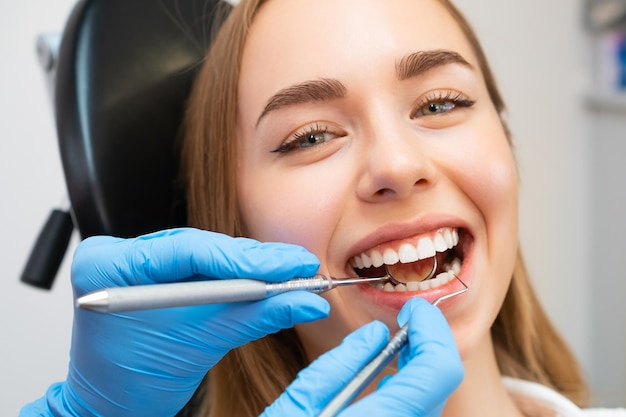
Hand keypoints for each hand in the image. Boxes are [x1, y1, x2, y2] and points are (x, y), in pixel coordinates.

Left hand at [20, 228, 329, 416]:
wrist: (114, 400)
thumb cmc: (134, 381)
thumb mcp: (199, 345)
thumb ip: (254, 316)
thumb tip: (306, 301)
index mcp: (108, 265)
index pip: (188, 249)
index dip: (246, 259)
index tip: (289, 265)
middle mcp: (121, 252)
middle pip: (203, 246)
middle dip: (257, 261)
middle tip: (302, 266)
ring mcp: (138, 257)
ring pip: (209, 253)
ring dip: (254, 266)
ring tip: (295, 271)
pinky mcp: (157, 267)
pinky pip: (205, 266)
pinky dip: (239, 276)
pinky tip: (272, 276)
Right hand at [262, 298, 462, 416]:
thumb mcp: (295, 410)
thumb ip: (337, 367)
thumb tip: (373, 335)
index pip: (438, 370)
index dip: (432, 330)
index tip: (413, 310)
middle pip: (441, 383)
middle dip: (429, 341)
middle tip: (407, 320)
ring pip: (434, 400)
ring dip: (424, 364)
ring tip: (398, 342)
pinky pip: (419, 415)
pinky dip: (414, 388)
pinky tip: (390, 377)